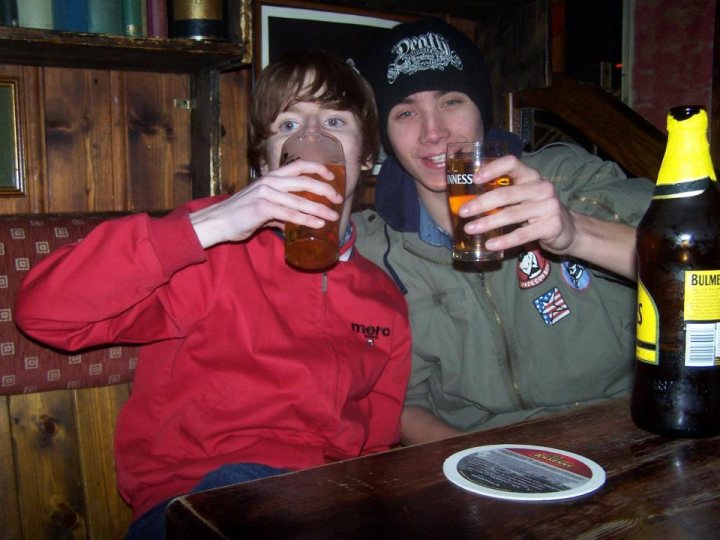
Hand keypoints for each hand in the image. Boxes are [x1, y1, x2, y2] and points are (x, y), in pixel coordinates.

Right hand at [190, 160, 342, 247]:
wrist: (218, 221)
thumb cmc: (240, 215)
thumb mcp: (262, 208)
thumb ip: (279, 213)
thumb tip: (292, 223)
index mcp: (271, 178)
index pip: (299, 166)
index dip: (318, 168)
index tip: (332, 176)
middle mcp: (270, 182)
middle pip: (305, 180)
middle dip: (325, 189)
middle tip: (338, 199)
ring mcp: (266, 194)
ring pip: (300, 199)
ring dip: (320, 208)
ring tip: (333, 216)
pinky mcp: (263, 208)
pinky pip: (290, 214)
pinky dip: (306, 219)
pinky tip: (317, 224)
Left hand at [458, 155, 637, 278]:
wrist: (568, 229)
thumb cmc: (536, 211)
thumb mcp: (522, 197)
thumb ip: (502, 194)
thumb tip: (465, 200)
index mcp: (531, 176)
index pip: (512, 163)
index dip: (492, 168)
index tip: (474, 179)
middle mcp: (541, 187)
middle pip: (506, 193)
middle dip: (481, 203)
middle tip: (463, 212)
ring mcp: (549, 206)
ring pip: (512, 215)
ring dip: (487, 223)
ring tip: (469, 229)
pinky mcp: (552, 225)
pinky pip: (522, 234)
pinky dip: (504, 241)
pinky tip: (489, 245)